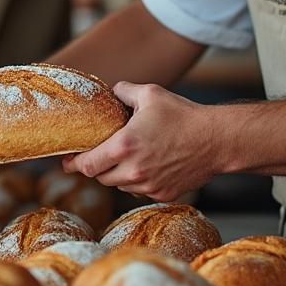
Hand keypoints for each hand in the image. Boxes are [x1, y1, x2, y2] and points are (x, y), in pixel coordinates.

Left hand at [62, 82, 220, 201]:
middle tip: (97, 155)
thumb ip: (124, 91)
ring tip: (126, 157)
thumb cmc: (184, 115)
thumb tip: (111, 92)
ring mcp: (148, 185)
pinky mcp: (163, 194)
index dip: (74, 164)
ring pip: (119, 185)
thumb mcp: (150, 94)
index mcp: (124, 146)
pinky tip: (146, 165)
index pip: (88, 165)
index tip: (68, 162)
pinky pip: (140, 190)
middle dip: (96, 166)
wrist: (217, 141)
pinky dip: (137, 180)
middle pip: (100, 177)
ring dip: (116, 174)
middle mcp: (133, 171)